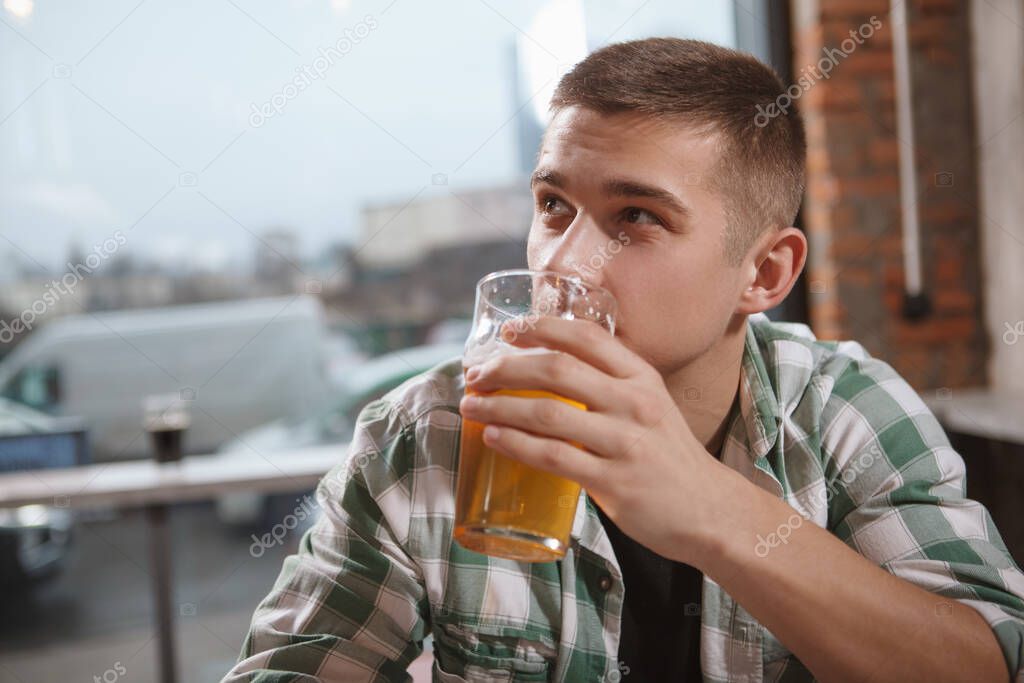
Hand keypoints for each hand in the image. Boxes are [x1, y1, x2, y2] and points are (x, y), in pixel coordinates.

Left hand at [458, 316, 745, 566]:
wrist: (709, 510)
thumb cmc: (668, 456)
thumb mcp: (650, 405)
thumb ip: (610, 385)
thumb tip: (550, 369)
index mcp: (642, 377)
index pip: (586, 337)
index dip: (541, 328)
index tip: (508, 331)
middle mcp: (634, 403)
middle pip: (556, 369)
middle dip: (506, 367)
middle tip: (476, 374)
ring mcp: (625, 442)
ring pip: (547, 413)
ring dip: (499, 406)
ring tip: (470, 405)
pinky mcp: (614, 482)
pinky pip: (553, 457)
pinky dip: (516, 444)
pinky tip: (493, 438)